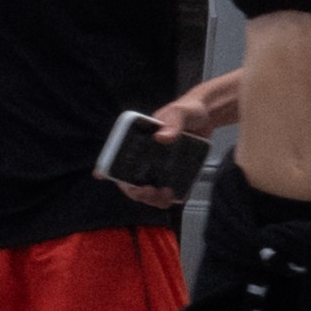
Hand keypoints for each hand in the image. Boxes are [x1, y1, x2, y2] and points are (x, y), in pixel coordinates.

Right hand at [108, 84, 221, 208]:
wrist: (208, 117)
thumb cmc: (189, 110)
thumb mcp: (180, 112)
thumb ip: (173, 123)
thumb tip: (161, 137)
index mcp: (139, 139)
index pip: (118, 155)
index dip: (107, 167)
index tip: (102, 175)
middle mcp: (145, 156)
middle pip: (131, 181)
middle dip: (136, 192)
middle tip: (149, 191)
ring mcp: (159, 167)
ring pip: (148, 191)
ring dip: (152, 199)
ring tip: (166, 195)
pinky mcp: (173, 175)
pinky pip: (166, 192)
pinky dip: (167, 200)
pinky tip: (174, 197)